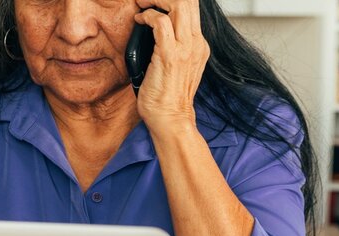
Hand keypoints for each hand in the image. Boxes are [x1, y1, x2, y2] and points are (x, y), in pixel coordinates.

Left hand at [133, 0, 209, 132]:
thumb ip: (172, 48)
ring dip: (156, 0)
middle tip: (145, 0)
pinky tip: (140, 20)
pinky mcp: (170, 56)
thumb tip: (155, 33)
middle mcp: (196, 43)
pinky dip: (147, 16)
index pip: (193, 7)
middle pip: (189, 1)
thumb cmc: (167, 98)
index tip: (155, 2)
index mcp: (198, 45)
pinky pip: (160, 22)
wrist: (171, 120)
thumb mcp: (176, 67)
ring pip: (178, 4)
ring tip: (141, 5)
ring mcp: (185, 49)